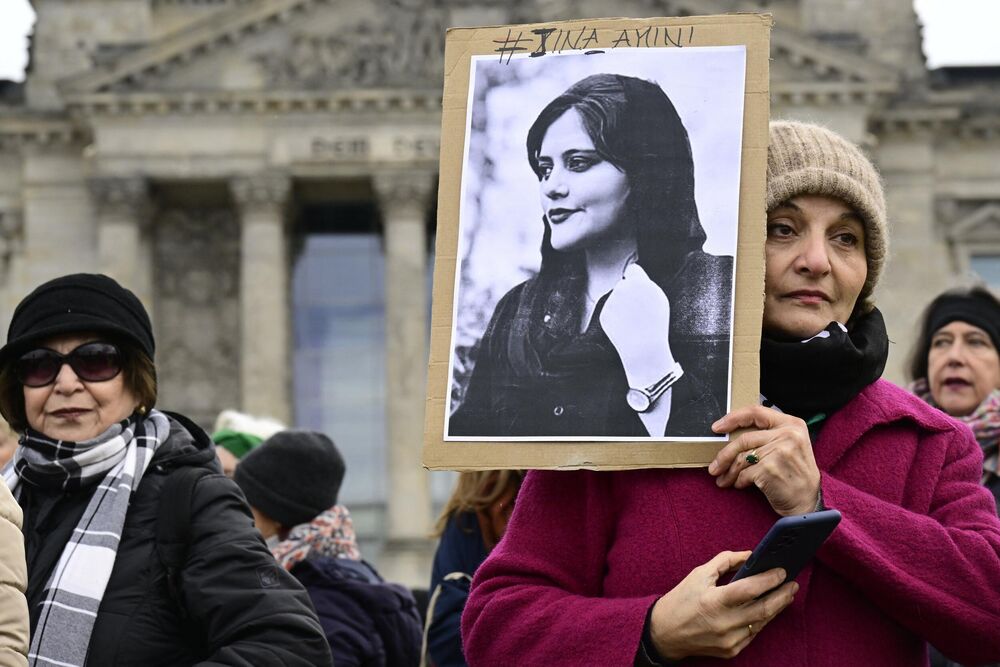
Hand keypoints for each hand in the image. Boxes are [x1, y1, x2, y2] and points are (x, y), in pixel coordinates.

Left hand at [599, 263, 673, 387]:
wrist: (644, 348)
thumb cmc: (656, 324)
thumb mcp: (659, 299)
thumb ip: (646, 284)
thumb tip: (633, 274)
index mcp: (639, 283)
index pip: (632, 269)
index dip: (635, 278)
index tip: (637, 285)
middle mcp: (623, 289)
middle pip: (623, 284)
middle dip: (628, 293)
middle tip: (638, 310)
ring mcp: (611, 302)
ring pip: (615, 298)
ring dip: (622, 306)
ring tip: (634, 321)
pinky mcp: (604, 314)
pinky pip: (610, 311)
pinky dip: (616, 318)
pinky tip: (625, 327)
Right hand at [650, 550, 798, 659]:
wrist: (664, 633)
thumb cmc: (681, 600)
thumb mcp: (699, 574)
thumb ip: (726, 561)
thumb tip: (751, 555)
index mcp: (714, 601)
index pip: (749, 589)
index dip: (769, 579)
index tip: (782, 571)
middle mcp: (723, 623)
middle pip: (763, 609)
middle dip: (782, 595)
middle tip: (792, 584)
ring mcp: (729, 640)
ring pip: (762, 622)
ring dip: (776, 608)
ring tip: (785, 594)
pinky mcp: (731, 650)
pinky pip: (753, 634)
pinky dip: (762, 620)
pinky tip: (768, 609)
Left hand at [708, 406, 820, 515]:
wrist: (808, 501)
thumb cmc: (794, 474)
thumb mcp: (789, 445)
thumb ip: (767, 435)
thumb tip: (730, 435)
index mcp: (792, 424)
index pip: (756, 412)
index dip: (733, 418)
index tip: (717, 427)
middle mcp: (788, 435)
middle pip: (744, 439)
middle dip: (724, 455)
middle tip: (714, 467)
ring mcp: (780, 451)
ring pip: (742, 458)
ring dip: (729, 471)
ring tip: (723, 479)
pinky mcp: (770, 468)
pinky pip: (744, 473)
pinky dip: (739, 481)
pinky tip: (741, 485)